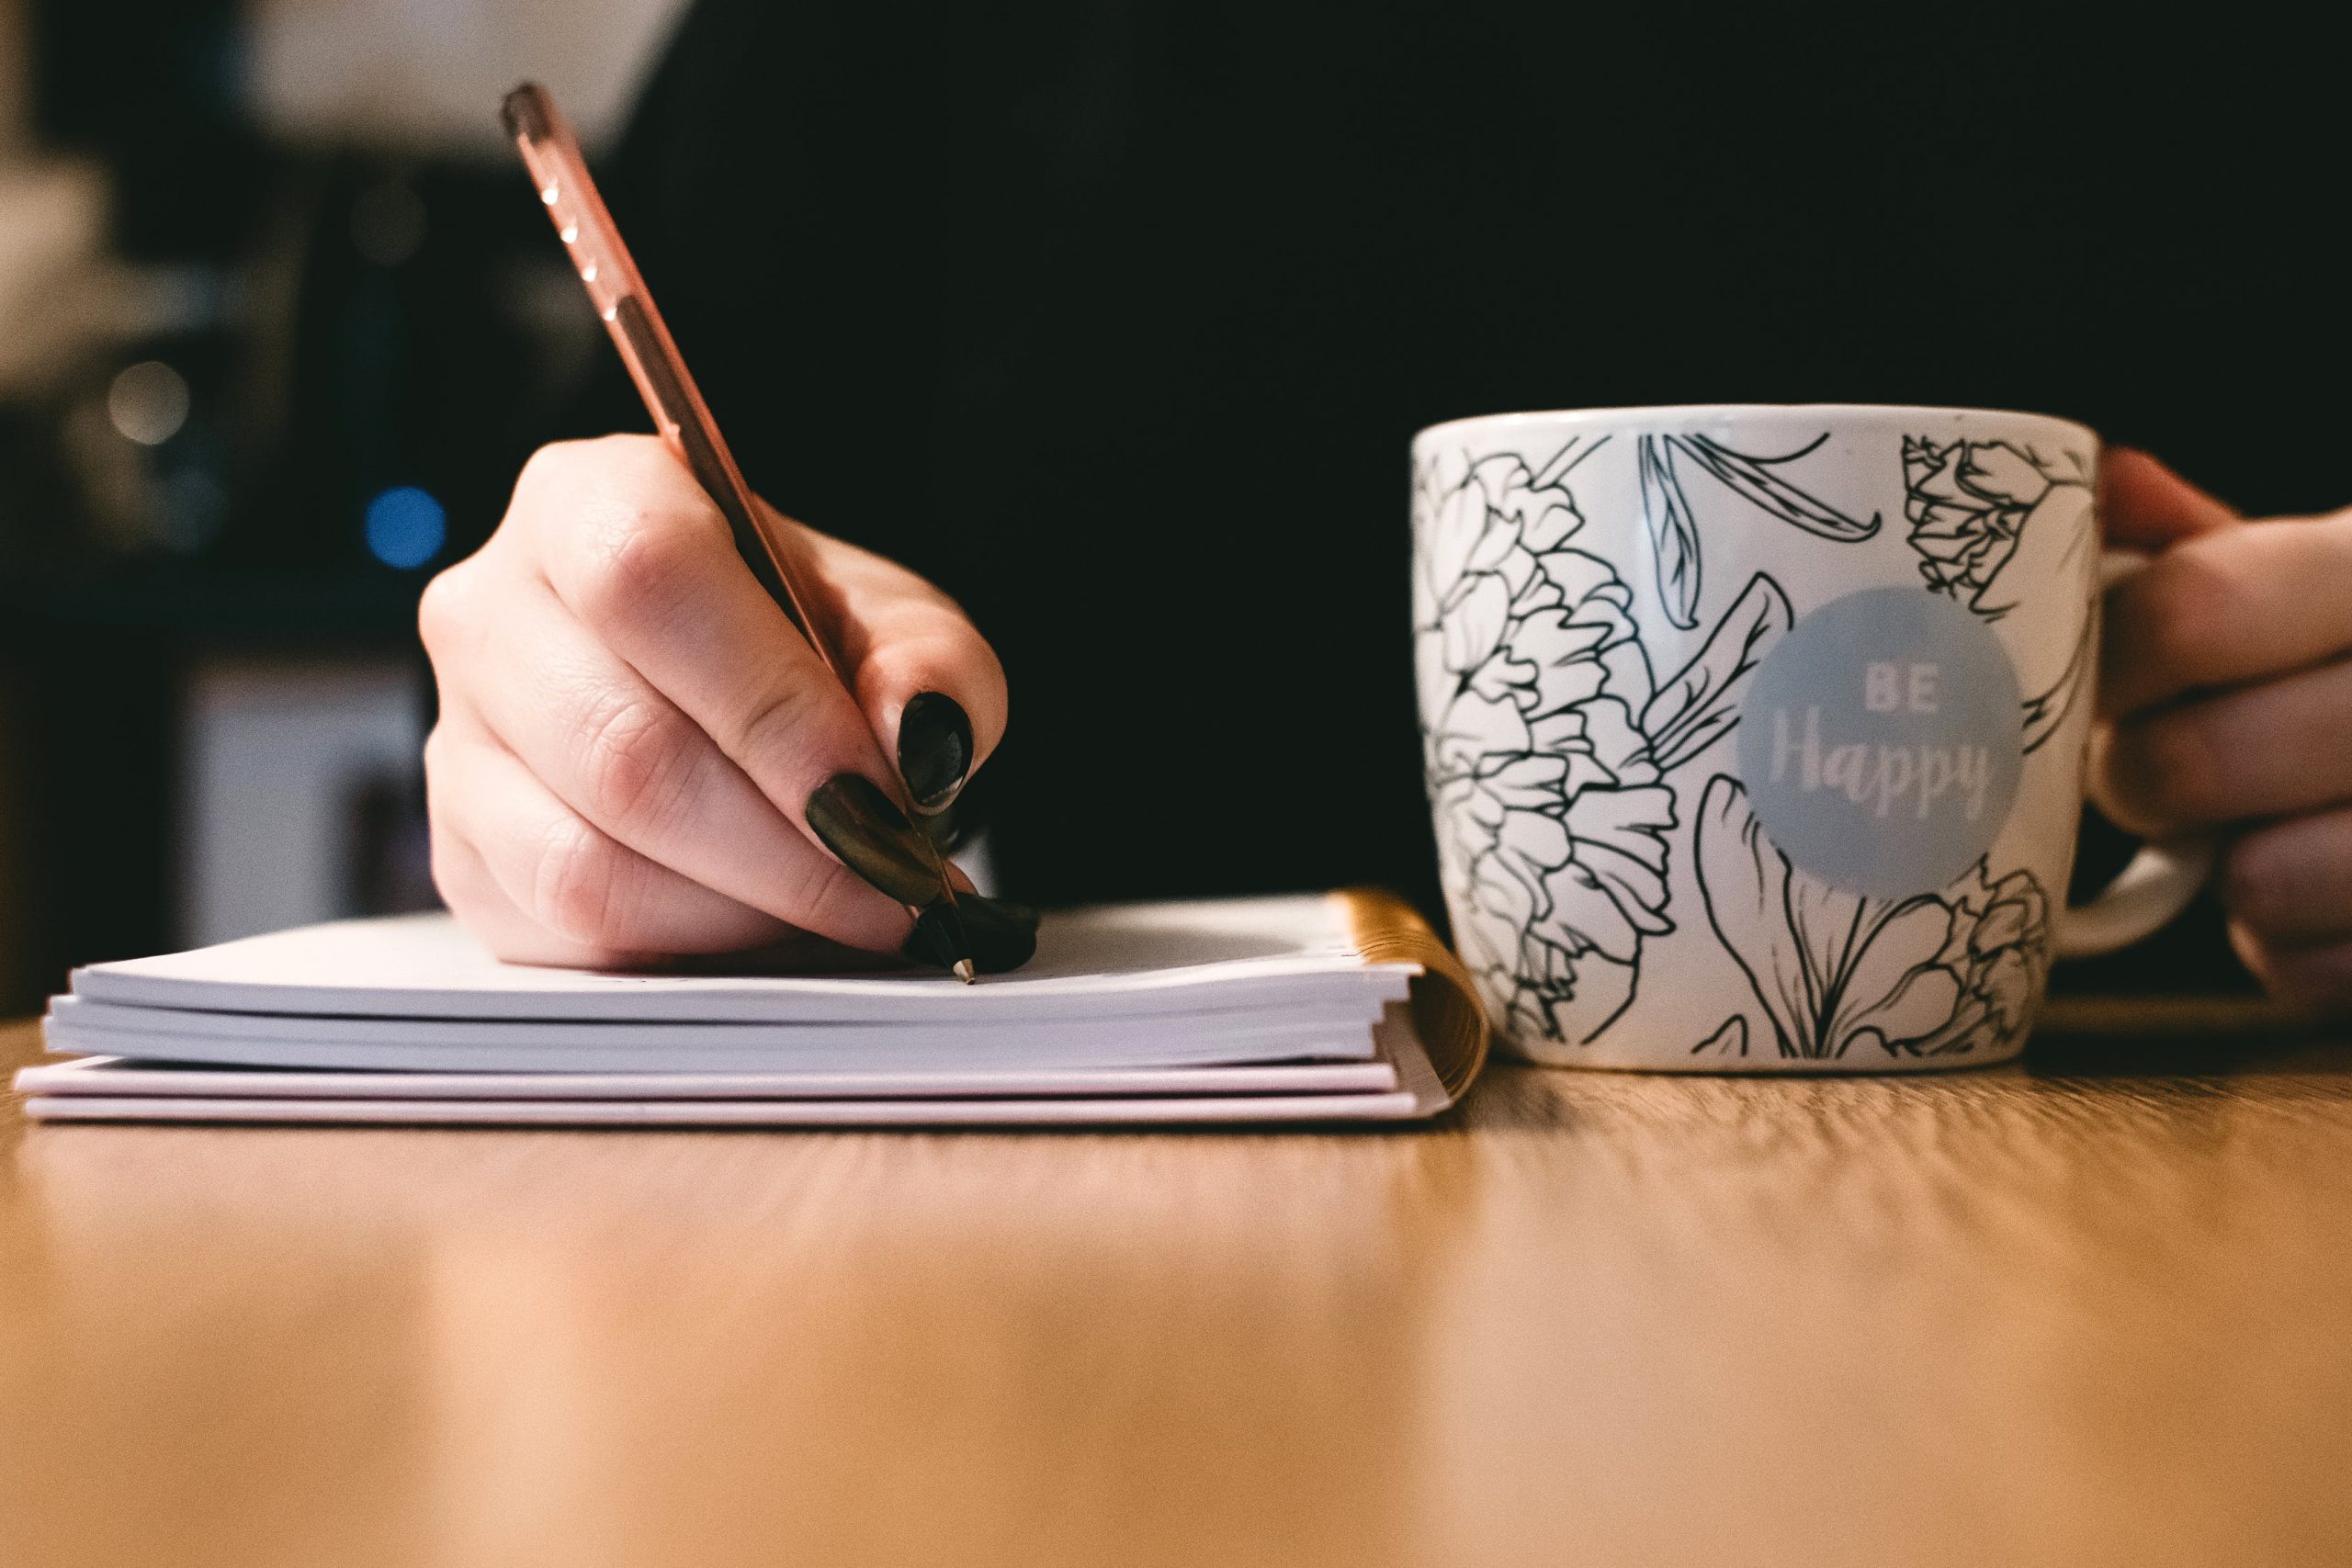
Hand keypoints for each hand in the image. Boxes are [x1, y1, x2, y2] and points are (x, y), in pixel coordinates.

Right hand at [419, 435, 1007, 967]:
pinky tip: (765, 925)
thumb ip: (932, 668)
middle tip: (895, 885)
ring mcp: (457, 740)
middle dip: (787, 847)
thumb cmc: (810, 645)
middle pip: (623, 749)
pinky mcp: (461, 856)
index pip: (647, 582)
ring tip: (843, 907)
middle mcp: (489, 611)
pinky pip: (567, 933)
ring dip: (744, 910)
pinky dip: (688, 948)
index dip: (771, 707)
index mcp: (589, 502)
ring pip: (586, 862)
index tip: (882, 798)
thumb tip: (916, 736)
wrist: (740, 698)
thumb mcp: (900, 628)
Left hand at [2092, 448, 2351, 1006]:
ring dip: (2228, 871)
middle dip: (2140, 779)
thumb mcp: (2326, 577)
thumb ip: (2211, 545)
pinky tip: (2324, 896)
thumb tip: (2097, 480)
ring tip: (2259, 828)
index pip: (2189, 612)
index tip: (2105, 684)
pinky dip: (2290, 947)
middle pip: (2187, 766)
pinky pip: (2304, 970)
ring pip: (2256, 884)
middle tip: (2159, 769)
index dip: (2112, 664)